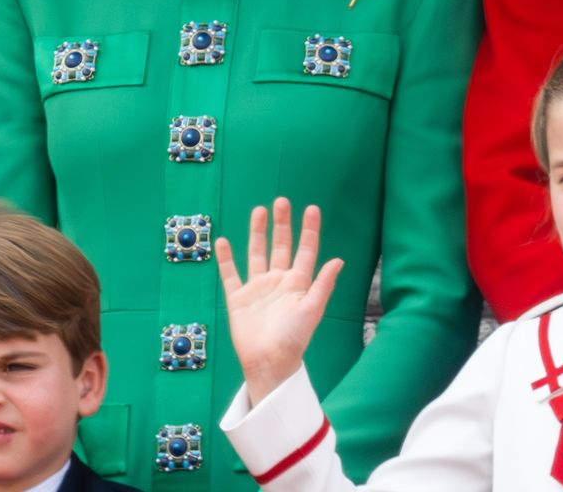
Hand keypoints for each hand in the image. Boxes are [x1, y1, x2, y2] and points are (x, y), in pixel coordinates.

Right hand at [215, 198, 342, 407]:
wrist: (268, 362)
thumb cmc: (294, 339)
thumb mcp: (312, 310)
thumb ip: (323, 284)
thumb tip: (338, 260)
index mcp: (298, 283)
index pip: (305, 251)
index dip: (309, 231)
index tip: (312, 209)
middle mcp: (278, 281)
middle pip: (280, 246)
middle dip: (282, 224)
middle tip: (282, 201)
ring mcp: (257, 288)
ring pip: (256, 253)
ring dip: (257, 233)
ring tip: (259, 211)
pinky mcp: (238, 298)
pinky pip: (230, 274)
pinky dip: (226, 258)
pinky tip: (223, 242)